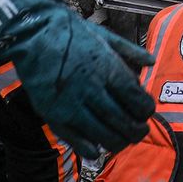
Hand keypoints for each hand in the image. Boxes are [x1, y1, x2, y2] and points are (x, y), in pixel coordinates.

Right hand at [0, 0, 156, 157]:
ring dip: (119, 142)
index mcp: (107, 68)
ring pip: (106, 136)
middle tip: (140, 130)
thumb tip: (151, 61)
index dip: (146, 111)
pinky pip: (79, 142)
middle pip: (125, 122)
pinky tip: (98, 146)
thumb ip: (128, 51)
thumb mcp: (103, 35)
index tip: (145, 111)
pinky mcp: (54, 116)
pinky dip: (93, 149)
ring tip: (122, 139)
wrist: (31, 33)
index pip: (137, 101)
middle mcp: (92, 89)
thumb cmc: (69, 32)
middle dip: (137, 130)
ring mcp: (72, 104)